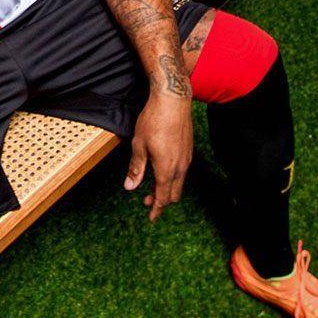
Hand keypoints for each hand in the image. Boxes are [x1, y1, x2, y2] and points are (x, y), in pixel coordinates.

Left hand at [123, 91, 193, 222]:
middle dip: (161, 201)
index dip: (156, 209)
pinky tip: (162, 171)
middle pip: (174, 194)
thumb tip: (130, 187)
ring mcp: (186, 158)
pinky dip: (172, 178)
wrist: (172, 101)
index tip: (151, 217)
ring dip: (167, 189)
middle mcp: (180, 167)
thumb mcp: (139, 145)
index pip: (163, 197)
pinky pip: (182, 172)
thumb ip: (136, 168)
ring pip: (179, 183)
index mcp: (166, 169)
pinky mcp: (188, 150)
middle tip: (147, 201)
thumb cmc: (153, 121)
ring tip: (153, 186)